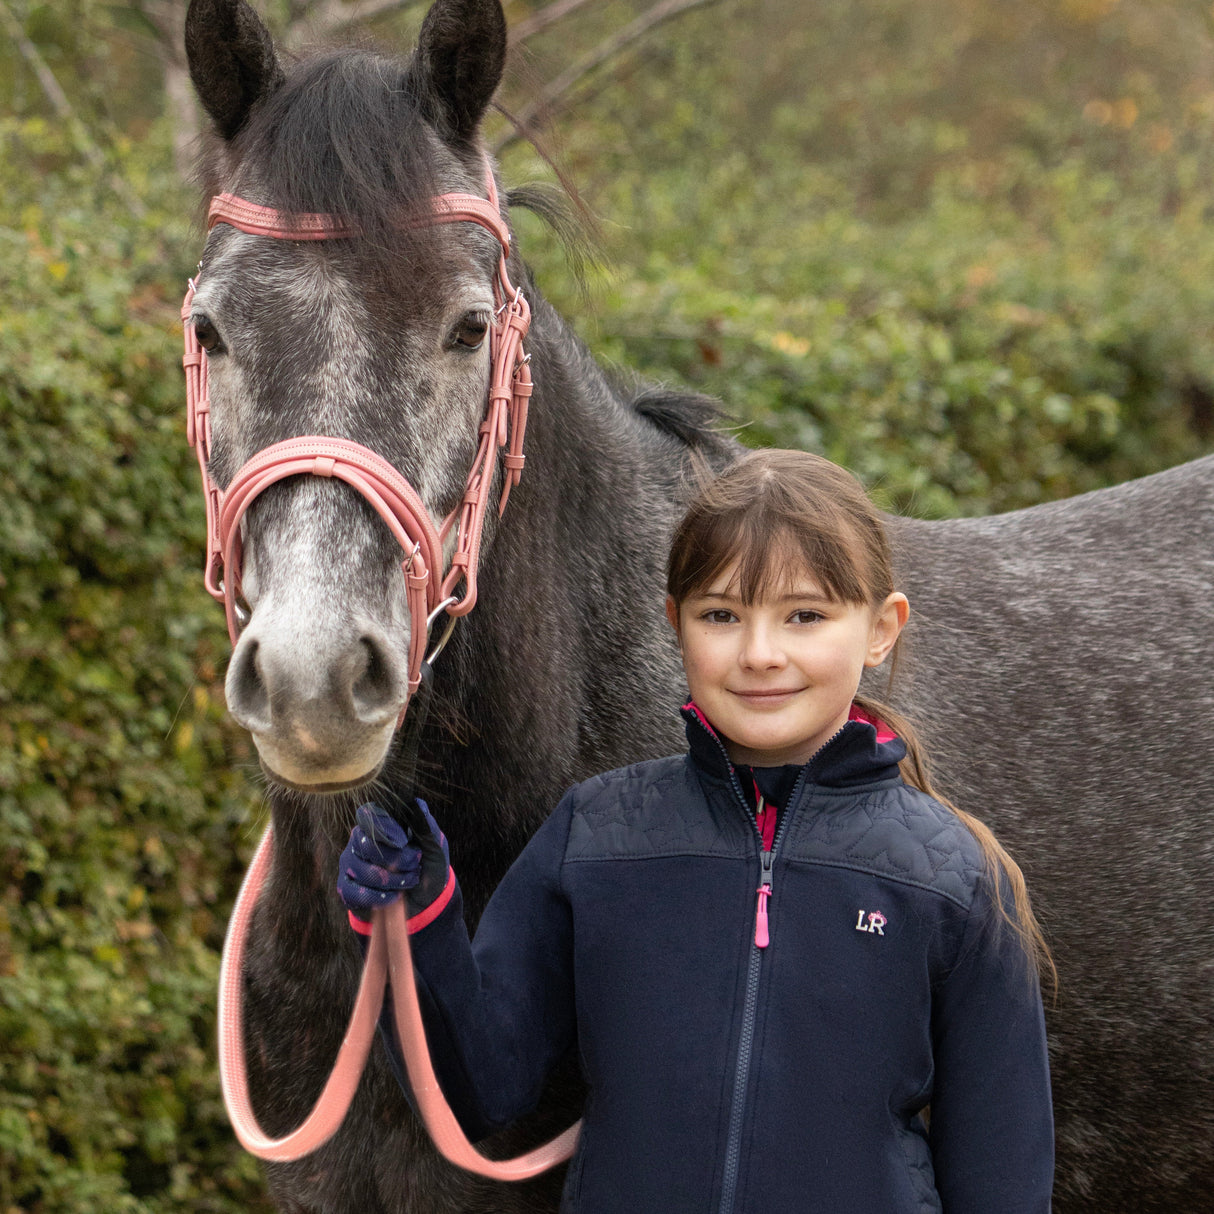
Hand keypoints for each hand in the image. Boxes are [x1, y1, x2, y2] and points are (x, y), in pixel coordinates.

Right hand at [337, 800, 449, 922]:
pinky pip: (355, 893)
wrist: (426, 900)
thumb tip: (417, 804)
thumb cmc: (429, 866)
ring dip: (392, 880)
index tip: (405, 842)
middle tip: (414, 865)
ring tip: (409, 881)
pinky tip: (394, 896)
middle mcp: (359, 841)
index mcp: (379, 823)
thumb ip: (426, 826)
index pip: (369, 816)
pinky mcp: (347, 889)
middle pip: (366, 846)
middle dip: (396, 859)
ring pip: (362, 871)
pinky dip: (380, 897)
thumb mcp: (435, 847)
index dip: (386, 830)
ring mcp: (350, 865)